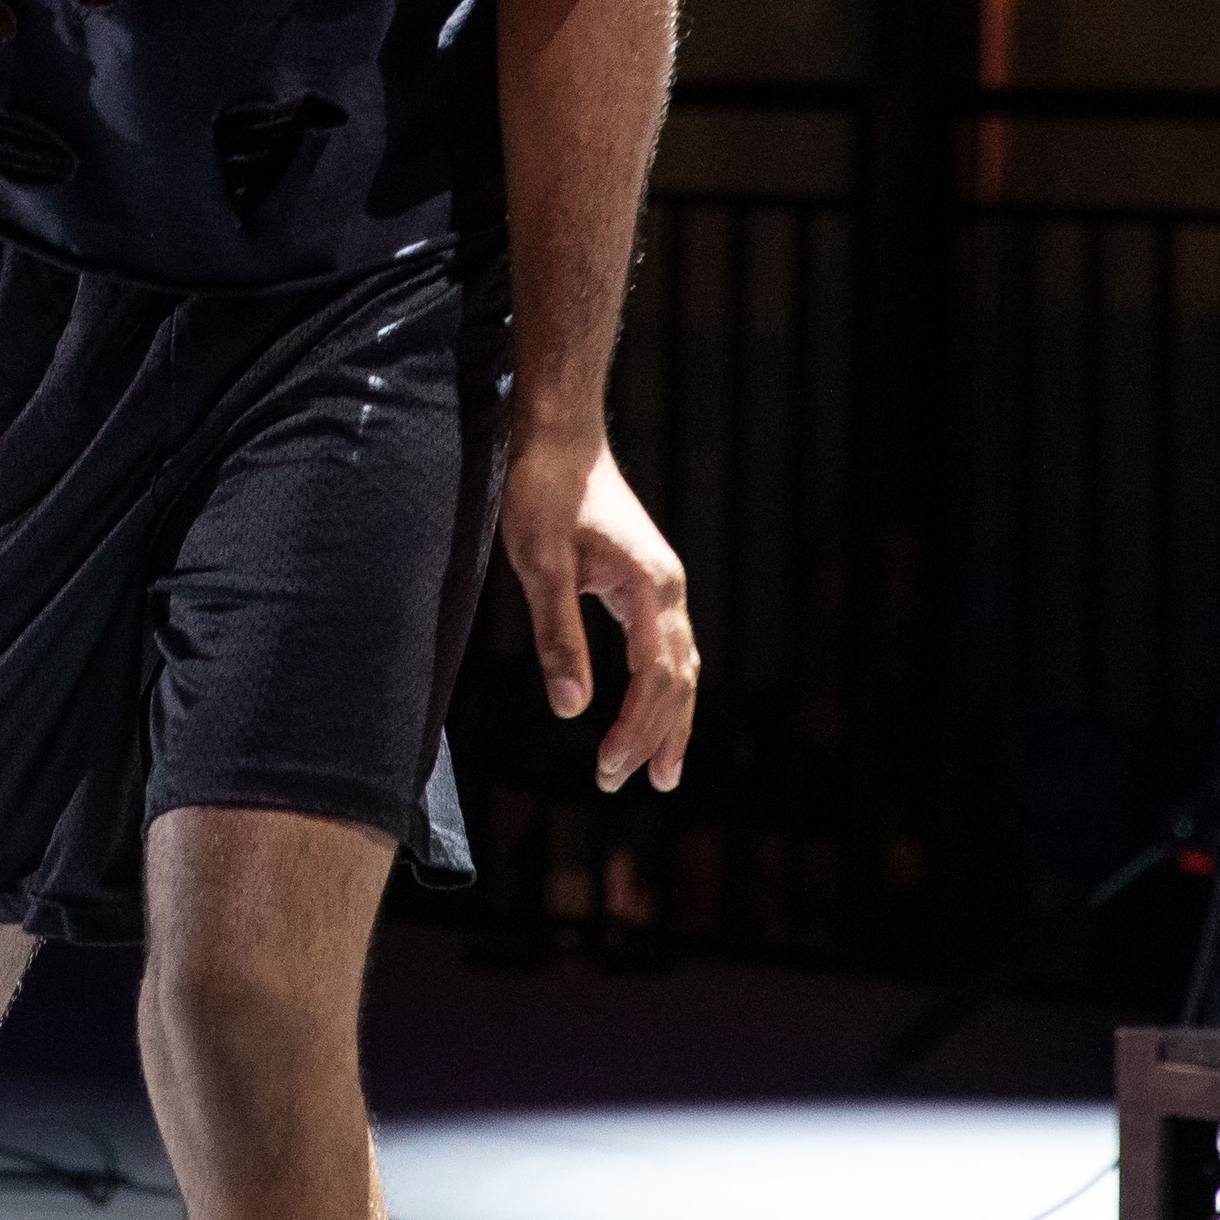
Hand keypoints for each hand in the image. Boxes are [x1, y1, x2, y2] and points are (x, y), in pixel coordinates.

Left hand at [498, 432, 698, 792]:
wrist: (559, 433)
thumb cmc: (546, 490)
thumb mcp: (540, 562)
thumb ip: (557, 633)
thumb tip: (572, 708)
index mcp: (650, 588)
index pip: (654, 678)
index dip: (636, 729)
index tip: (609, 770)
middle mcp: (667, 589)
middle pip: (679, 680)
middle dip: (658, 736)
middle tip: (632, 786)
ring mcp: (660, 583)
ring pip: (679, 666)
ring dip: (670, 719)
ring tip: (660, 770)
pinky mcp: (644, 580)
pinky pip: (665, 647)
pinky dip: (662, 688)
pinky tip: (648, 709)